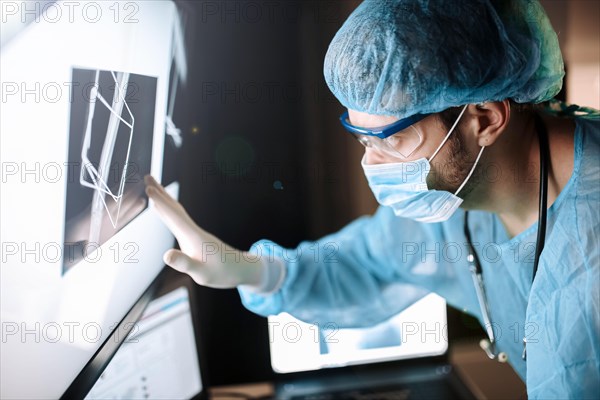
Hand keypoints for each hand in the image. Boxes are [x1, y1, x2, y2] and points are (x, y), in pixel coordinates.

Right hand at [144, 176, 263, 288]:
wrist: (240, 269)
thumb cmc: (222, 273)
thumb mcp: (201, 273)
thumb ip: (184, 263)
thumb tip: (166, 255)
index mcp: (193, 237)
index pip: (174, 216)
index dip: (161, 203)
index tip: (149, 189)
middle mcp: (192, 231)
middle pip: (174, 207)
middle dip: (160, 193)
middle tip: (147, 177)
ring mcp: (192, 233)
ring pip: (175, 211)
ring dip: (163, 199)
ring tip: (151, 187)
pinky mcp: (192, 237)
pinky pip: (177, 219)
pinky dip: (167, 211)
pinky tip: (161, 209)